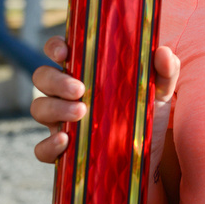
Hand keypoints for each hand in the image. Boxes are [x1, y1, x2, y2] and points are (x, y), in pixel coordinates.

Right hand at [31, 36, 179, 165]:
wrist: (149, 156)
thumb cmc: (146, 113)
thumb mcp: (159, 92)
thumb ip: (165, 71)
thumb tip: (163, 53)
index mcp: (85, 72)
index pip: (60, 51)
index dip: (55, 47)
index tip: (65, 52)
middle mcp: (66, 94)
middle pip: (42, 77)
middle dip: (56, 80)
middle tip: (80, 89)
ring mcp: (60, 122)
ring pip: (39, 109)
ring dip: (55, 108)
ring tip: (82, 112)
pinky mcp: (62, 151)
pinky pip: (41, 149)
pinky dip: (48, 145)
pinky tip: (65, 141)